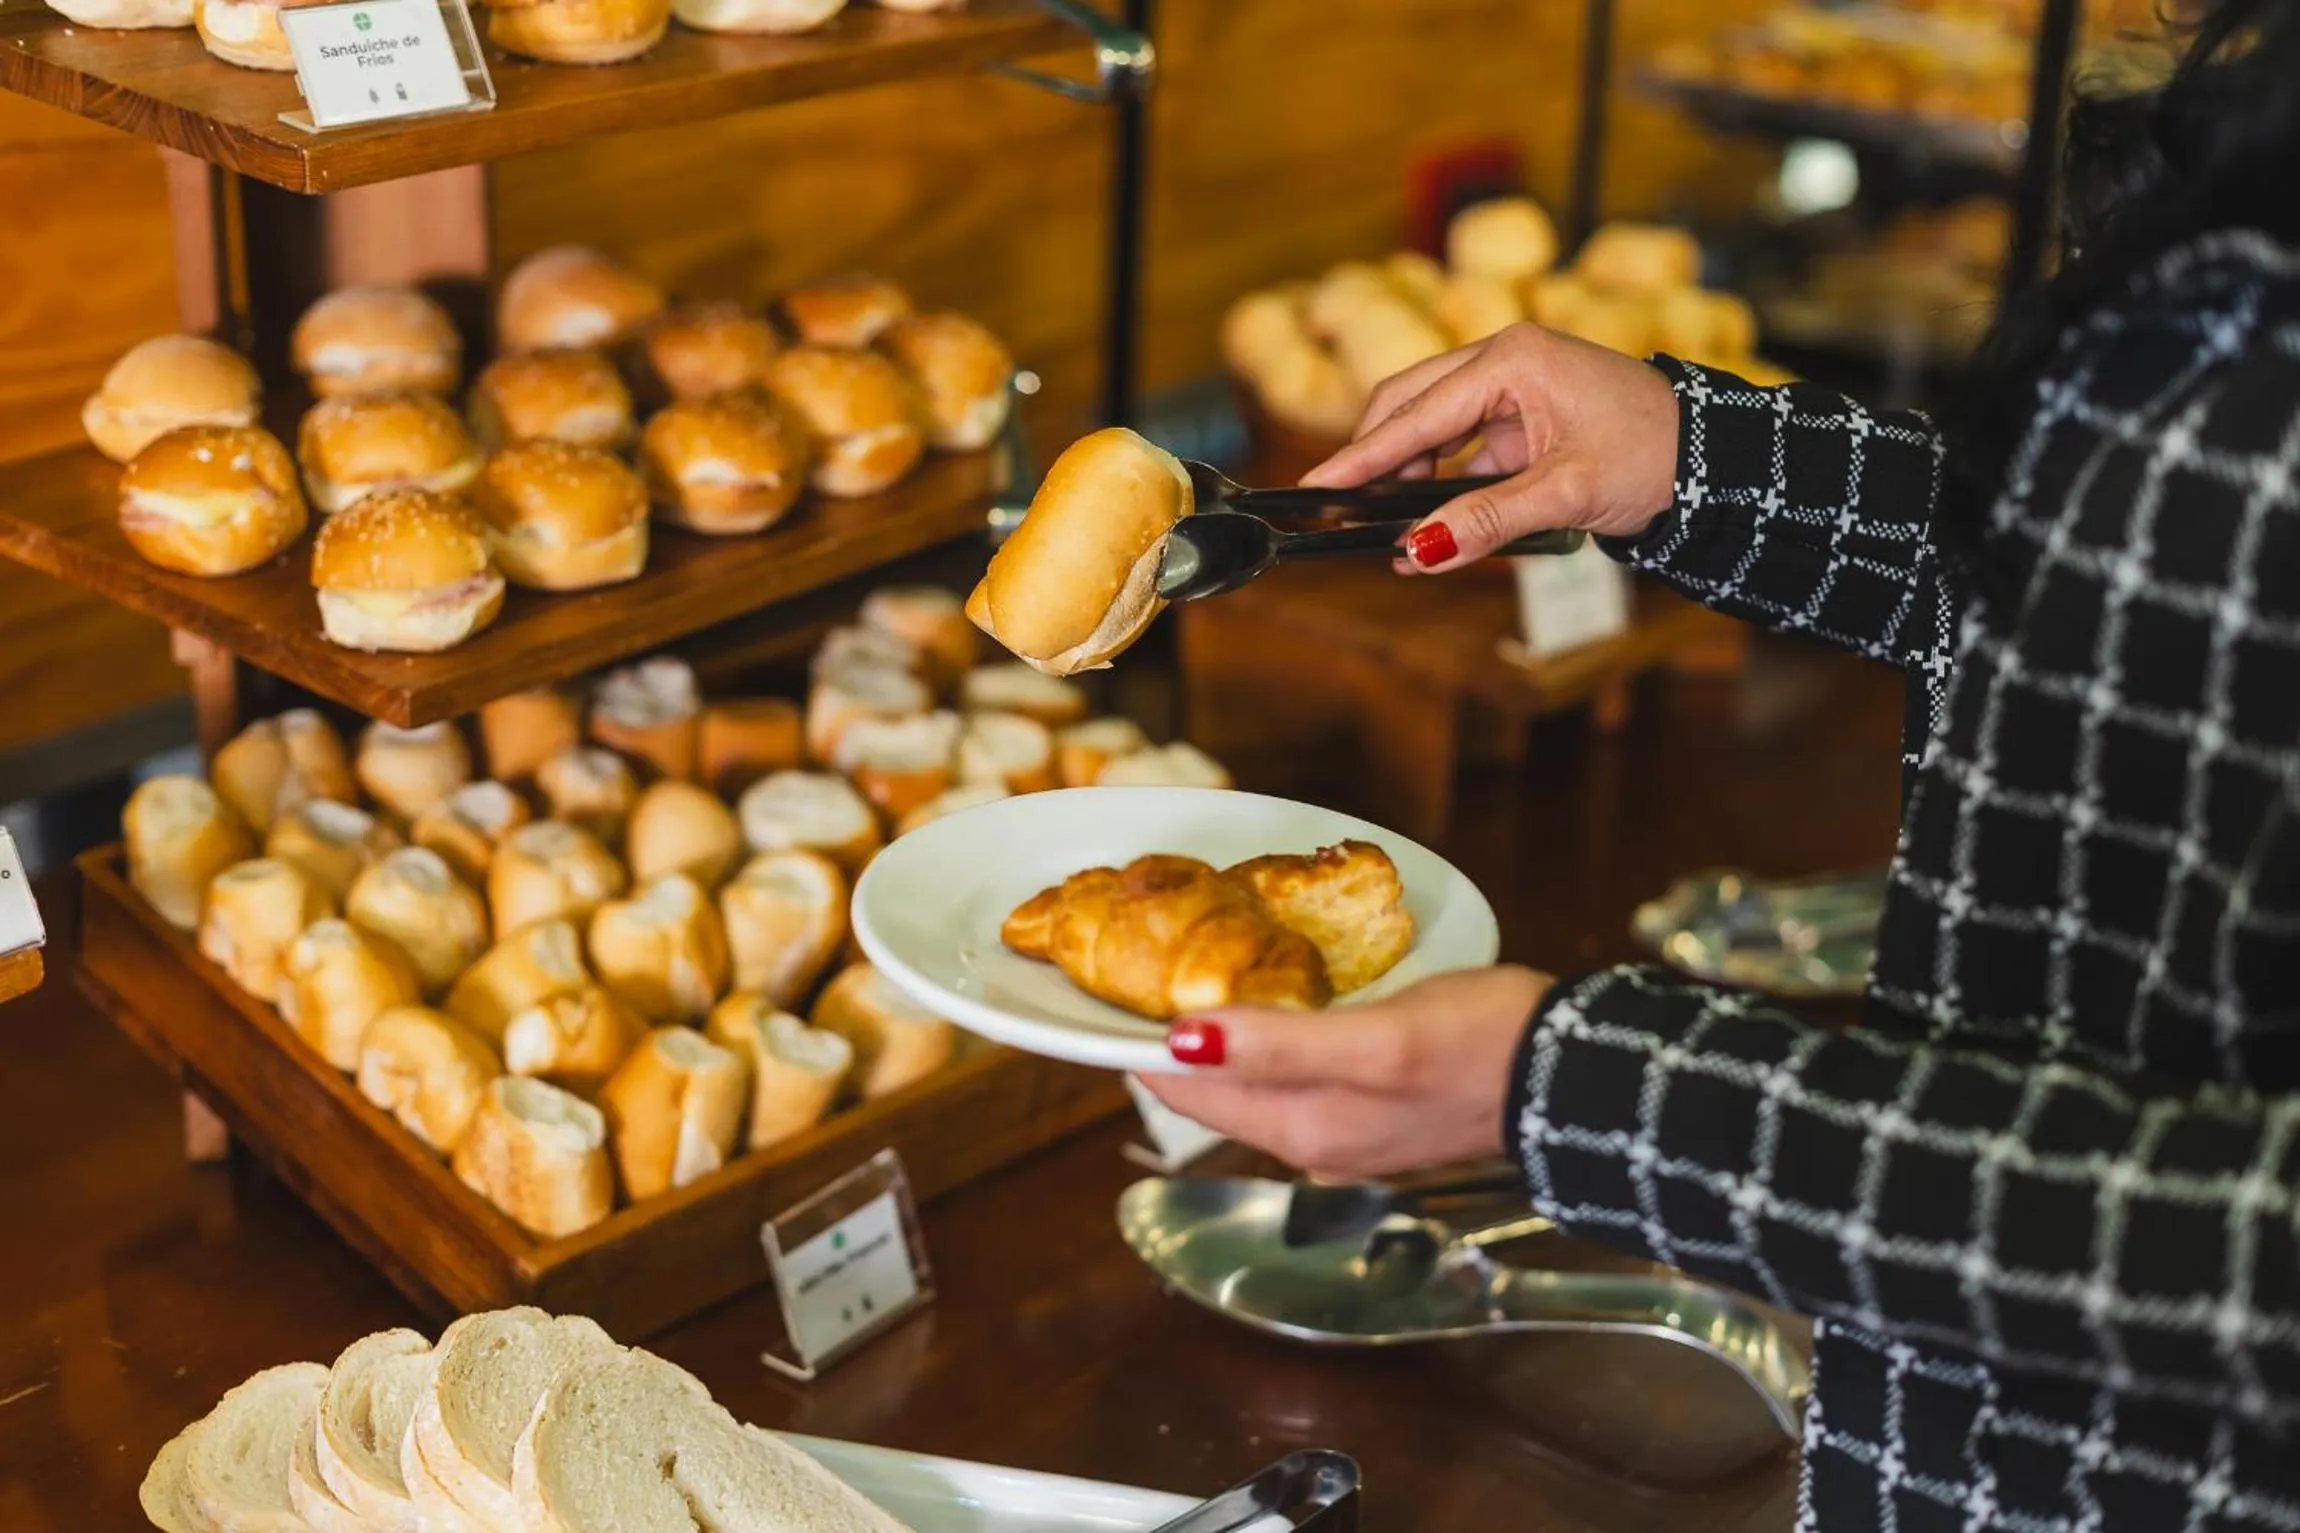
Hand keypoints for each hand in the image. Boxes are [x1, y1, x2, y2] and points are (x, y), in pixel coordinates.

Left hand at [1140, 966, 1552, 1181]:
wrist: (1571, 1075)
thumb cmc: (1479, 1048)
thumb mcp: (1377, 1038)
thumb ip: (1280, 1044)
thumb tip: (1183, 1038)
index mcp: (1301, 1127)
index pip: (1184, 1088)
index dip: (1141, 1038)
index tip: (1118, 977)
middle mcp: (1311, 1141)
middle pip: (1212, 1087)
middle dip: (1177, 1034)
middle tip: (1155, 958)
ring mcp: (1343, 1129)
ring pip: (1252, 1080)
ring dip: (1223, 1033)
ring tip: (1204, 966)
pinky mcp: (1375, 1107)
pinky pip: (1294, 1074)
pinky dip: (1270, 1037)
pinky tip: (1279, 998)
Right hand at [1300, 324, 1680, 571]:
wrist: (1714, 458)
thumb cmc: (1654, 458)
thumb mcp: (1566, 494)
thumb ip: (1487, 521)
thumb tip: (1420, 551)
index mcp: (1513, 360)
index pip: (1416, 412)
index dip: (1362, 455)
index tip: (1316, 486)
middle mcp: (1505, 360)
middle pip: (1410, 404)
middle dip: (1378, 459)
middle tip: (1346, 511)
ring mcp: (1512, 384)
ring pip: (1430, 423)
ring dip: (1409, 474)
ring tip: (1387, 528)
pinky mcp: (1522, 413)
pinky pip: (1461, 444)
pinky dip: (1440, 481)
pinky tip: (1425, 522)